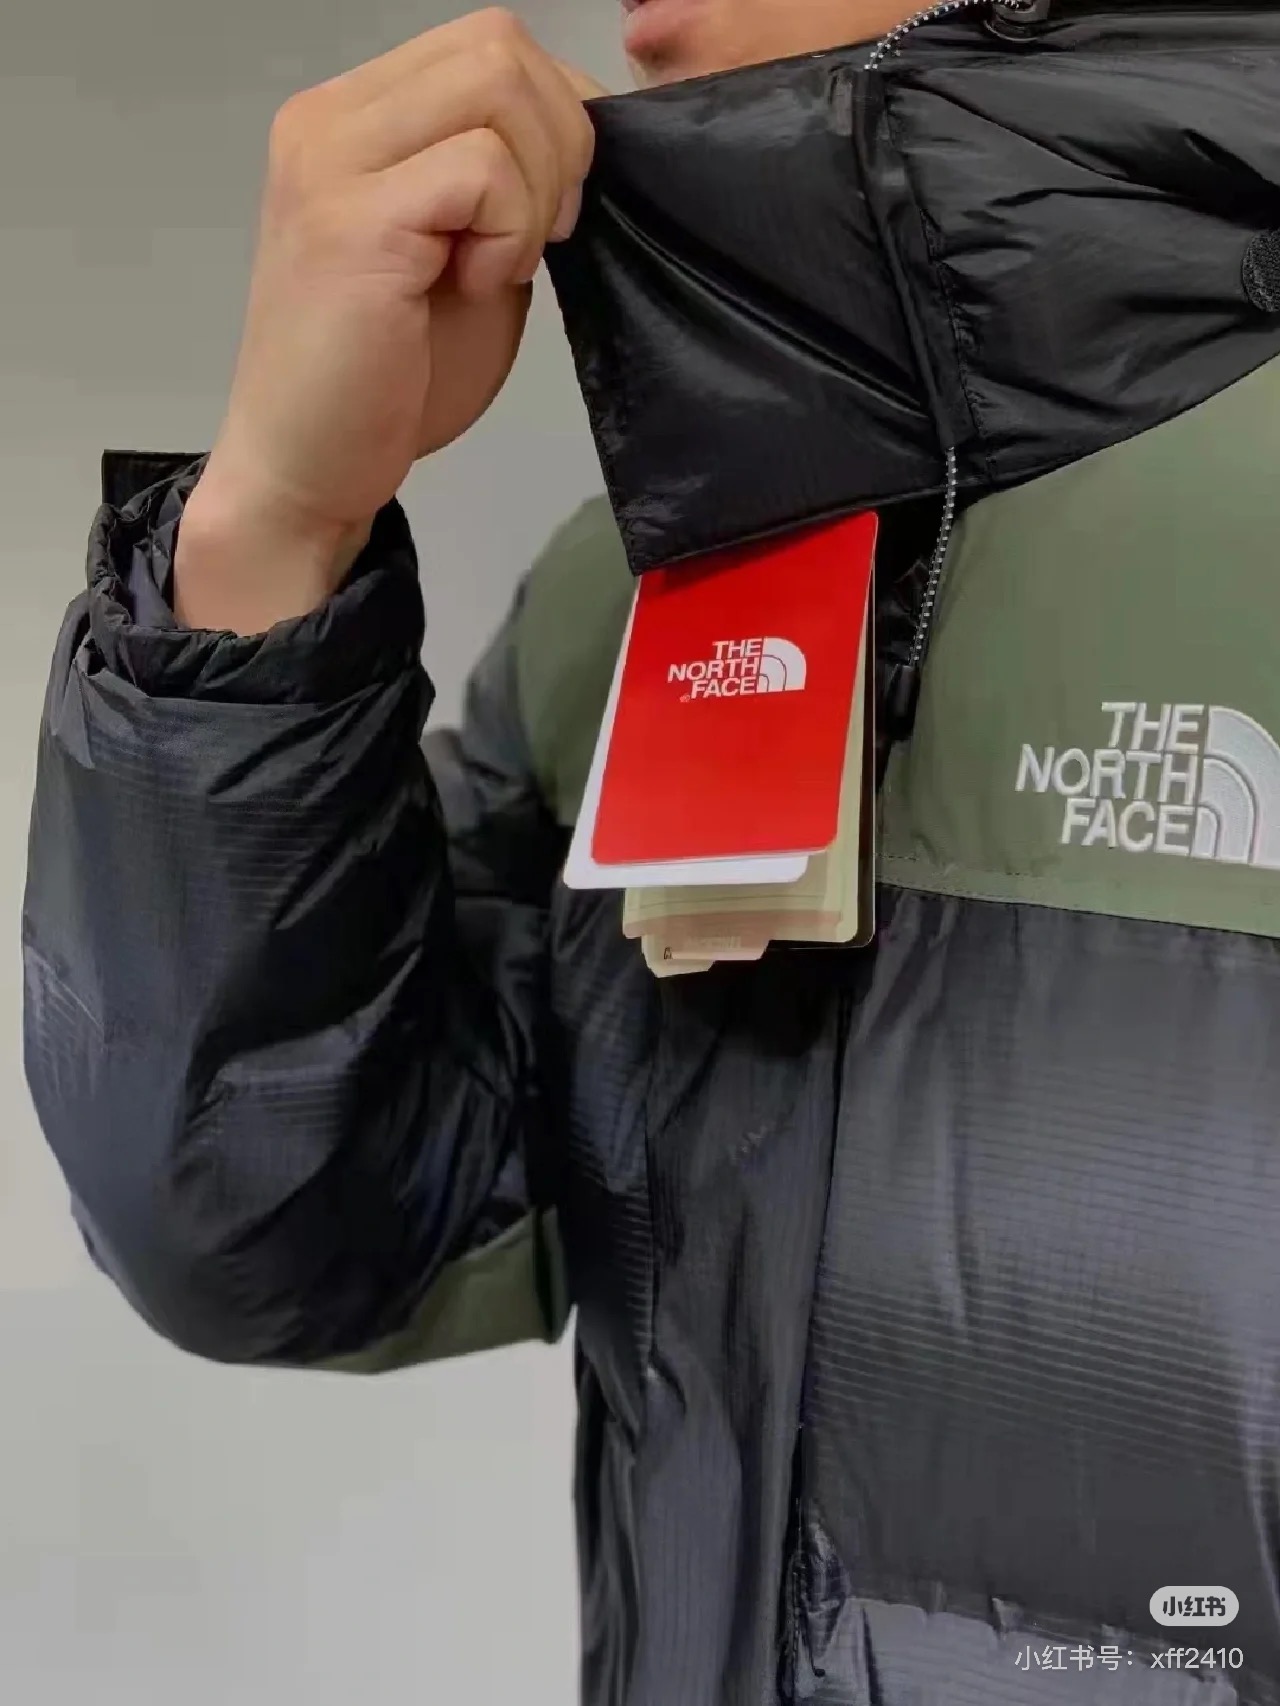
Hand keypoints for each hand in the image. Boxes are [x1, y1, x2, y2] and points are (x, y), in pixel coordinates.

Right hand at [177, 9, 603, 630]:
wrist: (309, 469)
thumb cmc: (383, 382)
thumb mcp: (459, 253)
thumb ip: (500, 185)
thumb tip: (576, 136)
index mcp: (350, 118)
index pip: (486, 42)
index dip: (556, 113)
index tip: (553, 210)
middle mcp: (326, 119)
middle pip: (499, 44)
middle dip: (560, 143)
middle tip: (539, 241)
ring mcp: (331, 162)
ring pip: (497, 90)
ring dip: (535, 188)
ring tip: (497, 267)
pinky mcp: (353, 222)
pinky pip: (482, 170)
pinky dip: (509, 231)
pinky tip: (475, 288)